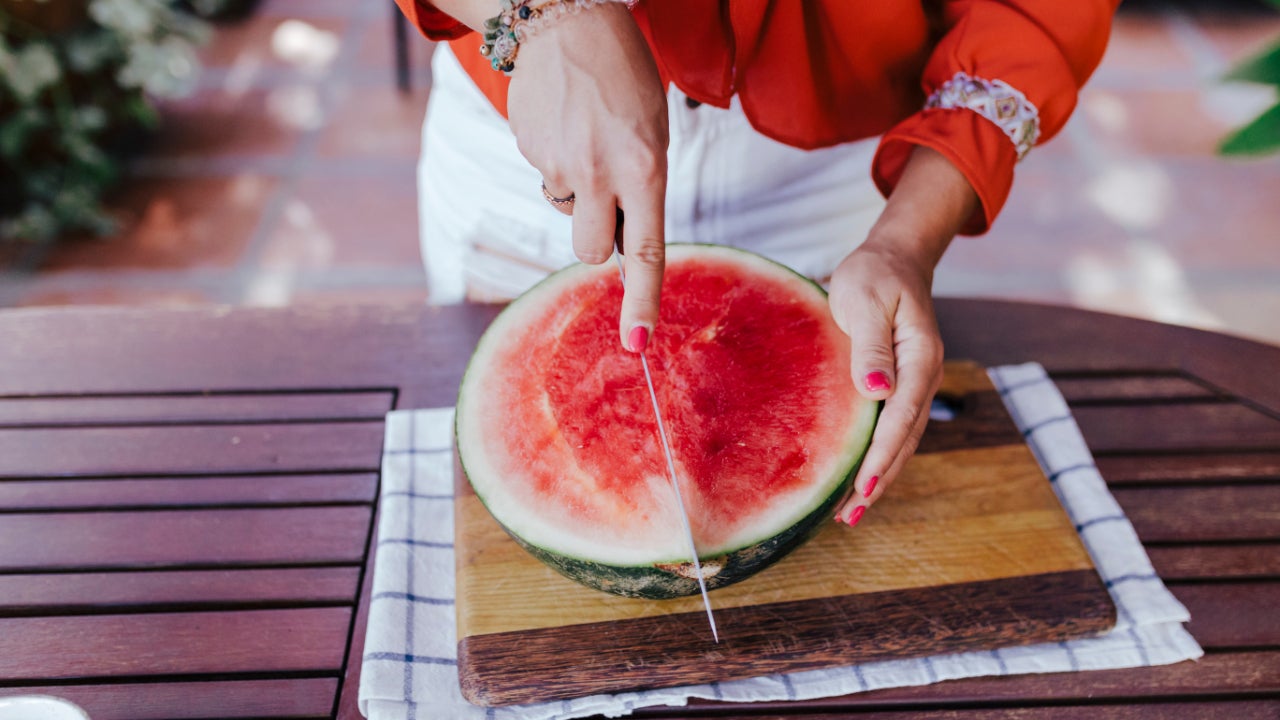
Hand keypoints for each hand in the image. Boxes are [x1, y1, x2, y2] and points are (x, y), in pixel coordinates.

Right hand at [506, 3, 668, 350]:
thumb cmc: (623, 77)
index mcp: (643, 169)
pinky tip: (564, 123)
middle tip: (606, 197)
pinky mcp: (529, 152)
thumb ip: (641, 188)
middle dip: (597, 238)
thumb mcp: (652, 131)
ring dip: (577, 193)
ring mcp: (558, 166)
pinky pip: (547, 178)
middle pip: (591, 251)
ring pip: (567, 212)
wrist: (566, 19)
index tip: (638, 344)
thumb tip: (616, 239)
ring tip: (586, 139)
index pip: (645, 252)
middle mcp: (599, 174)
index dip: (642, 301)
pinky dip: (556, 161)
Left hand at [828, 146, 977, 524]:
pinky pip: (892, 429)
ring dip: (879, 476)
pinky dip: (877, 456)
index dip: (881, 455)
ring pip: (900, 440)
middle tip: (849, 516)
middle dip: (879, 480)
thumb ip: (872, 347)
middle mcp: (924, 376)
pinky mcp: (902, 386)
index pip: (901, 417)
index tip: (862, 486)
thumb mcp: (867, 301)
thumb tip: (877, 391)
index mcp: (920, 358)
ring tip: (850, 512)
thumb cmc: (874, 275)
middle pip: (904, 439)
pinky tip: (857, 477)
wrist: (894, 259)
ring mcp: (916, 384)